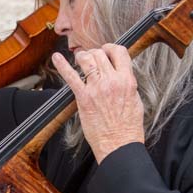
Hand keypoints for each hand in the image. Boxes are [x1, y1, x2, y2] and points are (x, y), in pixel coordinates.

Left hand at [52, 45, 144, 162]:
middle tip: (91, 59)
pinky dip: (62, 66)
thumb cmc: (128, 128)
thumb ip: (128, 85)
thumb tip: (122, 75)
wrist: (119, 144)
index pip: (119, 52)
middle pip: (100, 54)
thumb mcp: (135, 101)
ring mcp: (97, 88)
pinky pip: (71, 77)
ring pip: (86, 59)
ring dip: (81, 56)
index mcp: (127, 81)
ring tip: (80, 59)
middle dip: (94, 53)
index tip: (106, 50)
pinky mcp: (84, 98)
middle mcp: (112, 81)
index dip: (110, 48)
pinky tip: (56, 58)